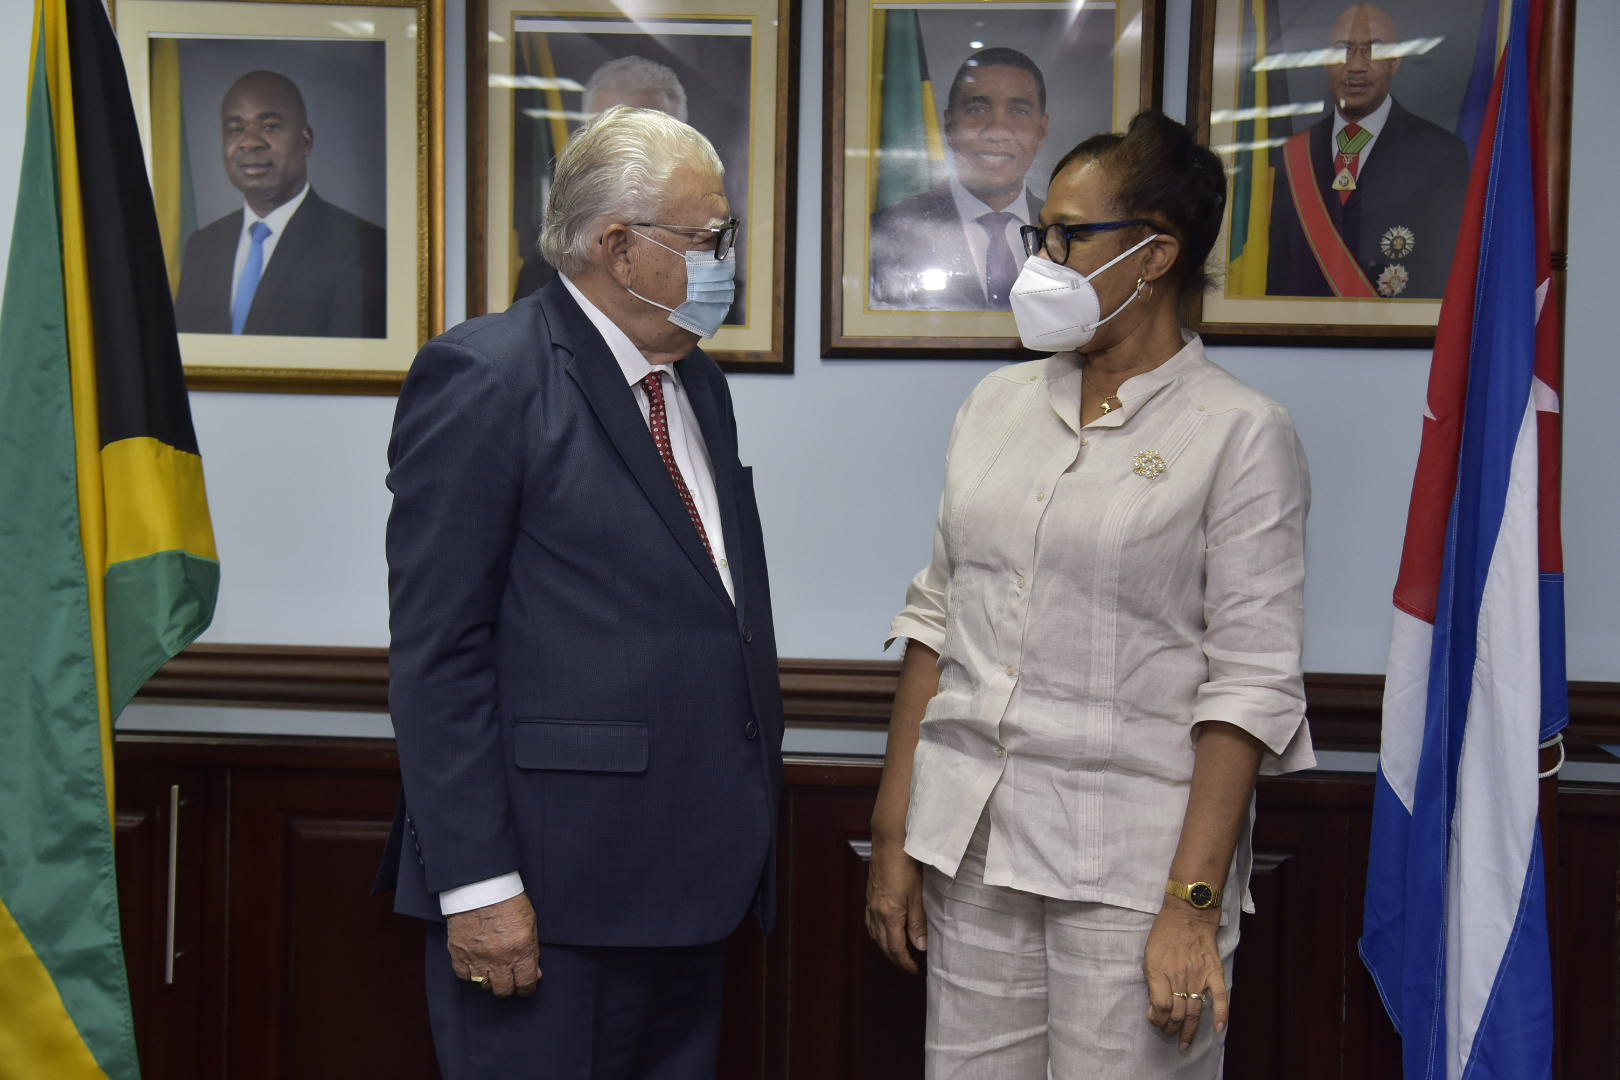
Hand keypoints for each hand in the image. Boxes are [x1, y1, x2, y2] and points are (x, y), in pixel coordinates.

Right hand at [447, 892, 540, 997]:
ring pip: (484, 986)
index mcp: (520, 951)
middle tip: (510, 980)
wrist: (481, 887)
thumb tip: (536, 974)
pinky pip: (463, 976)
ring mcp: (477, 958)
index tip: (526, 987)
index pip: (526, 984)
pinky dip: (470, 974)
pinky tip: (476, 966)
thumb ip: (533, 951)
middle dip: (509, 988)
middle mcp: (499, 959)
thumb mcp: (530, 924)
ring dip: (490, 981)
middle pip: (504, 990)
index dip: (527, 989)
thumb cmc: (509, 901)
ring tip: (493, 971)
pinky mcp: (459, 953)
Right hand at [864, 840, 927, 973]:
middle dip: (894, 958)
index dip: (904, 962)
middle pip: (882, 944)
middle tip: (907, 965)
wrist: (889, 842)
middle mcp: (876, 913)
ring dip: (884, 948)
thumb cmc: (905, 865)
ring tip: (896, 952)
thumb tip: (920, 946)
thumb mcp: (917, 895)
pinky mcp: (869, 896)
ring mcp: (870, 904)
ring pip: (874, 935)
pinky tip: (882, 931)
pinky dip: (876, 934)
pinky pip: (869, 923)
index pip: (895, 948)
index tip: (914, 970)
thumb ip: (917, 922)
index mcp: (889, 915)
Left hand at [1143, 903, 1228, 1050]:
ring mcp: (1199, 977)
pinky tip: (1219, 1029)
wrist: (1188, 914)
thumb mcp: (1149, 955)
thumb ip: (1152, 980)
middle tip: (1168, 1034)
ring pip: (1195, 1012)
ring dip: (1189, 1030)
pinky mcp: (1214, 973)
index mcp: (1160, 973)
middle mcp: (1180, 978)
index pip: (1160, 1007)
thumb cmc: (1164, 933)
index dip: (1157, 1019)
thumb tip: (1155, 1005)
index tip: (1155, 1020)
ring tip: (1184, 1043)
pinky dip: (1221, 1015)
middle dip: (1171, 1029)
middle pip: (1177, 1014)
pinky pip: (1220, 998)